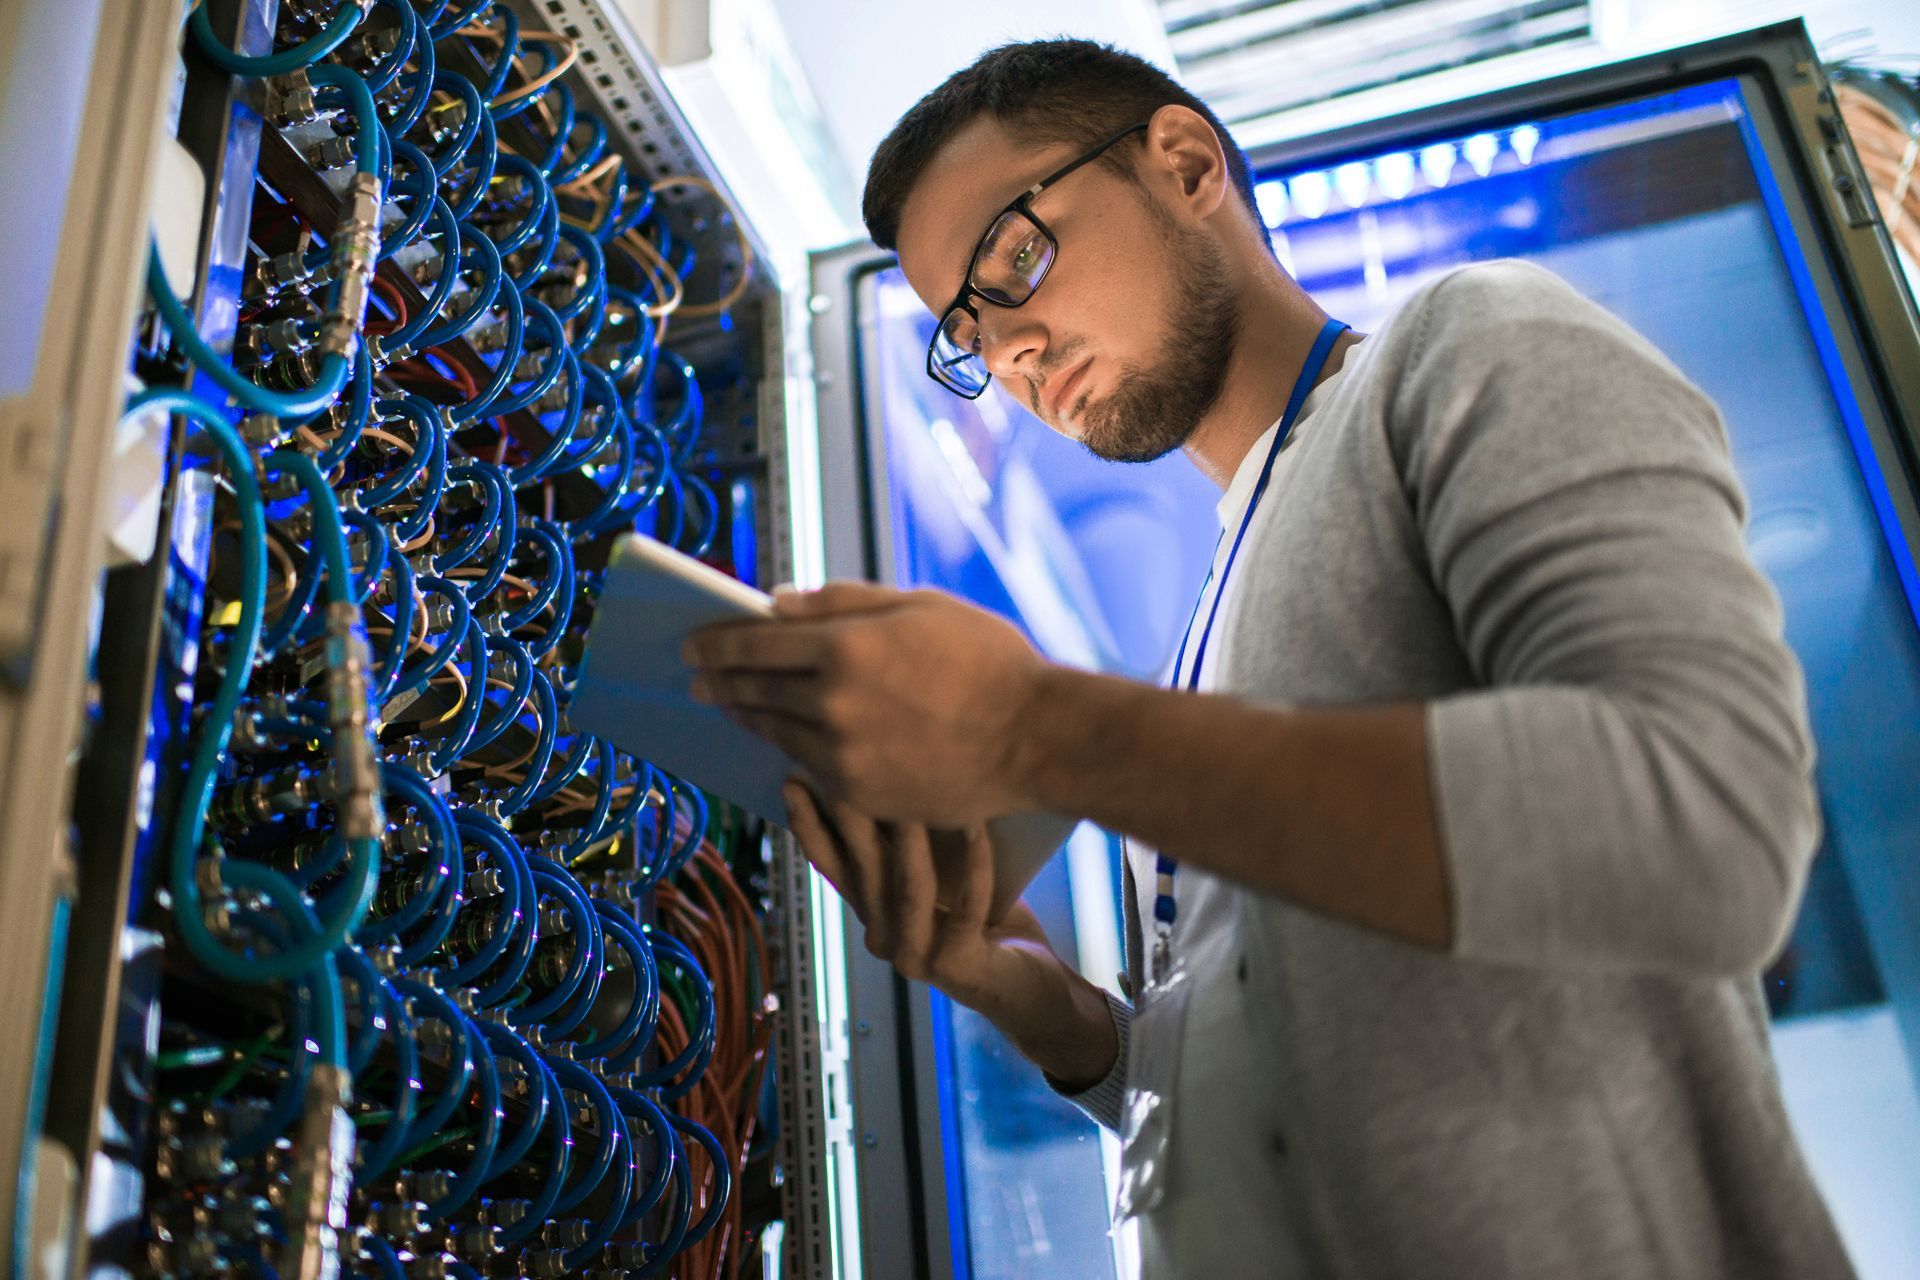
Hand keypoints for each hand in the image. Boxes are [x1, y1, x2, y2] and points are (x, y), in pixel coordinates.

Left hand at [684, 582, 1049, 825]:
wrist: (1036, 738)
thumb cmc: (987, 660)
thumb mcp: (918, 606)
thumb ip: (841, 602)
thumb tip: (776, 602)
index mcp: (845, 646)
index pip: (753, 642)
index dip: (714, 642)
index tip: (691, 644)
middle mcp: (833, 704)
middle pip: (754, 690)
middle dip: (718, 680)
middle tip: (696, 677)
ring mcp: (845, 755)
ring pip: (776, 733)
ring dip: (748, 716)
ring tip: (733, 706)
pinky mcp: (862, 794)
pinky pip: (809, 768)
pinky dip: (790, 749)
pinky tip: (783, 739)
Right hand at [783, 781, 1118, 1088]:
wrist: (1032, 991)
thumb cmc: (990, 924)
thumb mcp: (944, 879)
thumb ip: (917, 846)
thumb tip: (905, 775)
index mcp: (874, 915)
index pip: (832, 866)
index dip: (811, 826)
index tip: (794, 779)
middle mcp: (883, 939)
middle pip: (864, 870)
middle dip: (853, 816)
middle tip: (846, 767)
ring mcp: (916, 958)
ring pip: (908, 887)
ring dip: (913, 835)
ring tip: (916, 787)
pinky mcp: (956, 967)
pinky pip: (967, 907)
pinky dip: (975, 865)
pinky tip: (979, 828)